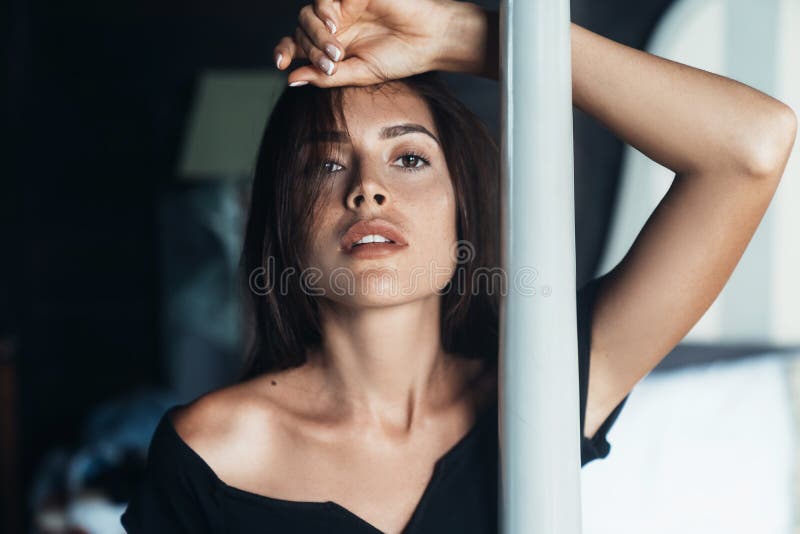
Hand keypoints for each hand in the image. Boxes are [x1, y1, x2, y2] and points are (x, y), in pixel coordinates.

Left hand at [274, 0, 483, 86]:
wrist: (430, 39)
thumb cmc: (400, 58)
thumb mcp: (359, 74)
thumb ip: (326, 77)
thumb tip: (291, 80)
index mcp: (333, 46)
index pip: (298, 44)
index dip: (285, 51)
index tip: (281, 64)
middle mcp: (334, 25)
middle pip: (301, 30)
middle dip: (310, 48)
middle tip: (332, 62)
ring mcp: (342, 6)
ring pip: (308, 13)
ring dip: (315, 32)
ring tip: (336, 49)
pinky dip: (323, 9)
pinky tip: (336, 23)